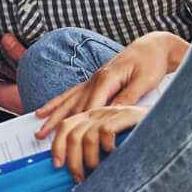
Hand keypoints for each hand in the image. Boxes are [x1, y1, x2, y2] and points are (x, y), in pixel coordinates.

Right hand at [35, 30, 186, 137]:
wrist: (153, 46)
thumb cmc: (151, 62)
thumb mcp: (143, 81)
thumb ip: (126, 98)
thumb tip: (111, 115)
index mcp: (106, 79)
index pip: (89, 108)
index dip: (81, 128)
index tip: (73, 145)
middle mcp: (94, 79)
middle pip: (73, 107)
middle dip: (59, 126)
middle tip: (45, 143)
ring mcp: (92, 80)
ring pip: (67, 101)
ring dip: (52, 117)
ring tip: (38, 130)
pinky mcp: (93, 81)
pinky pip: (70, 94)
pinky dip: (56, 103)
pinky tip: (45, 111)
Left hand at [49, 105, 149, 181]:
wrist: (170, 123)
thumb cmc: (141, 138)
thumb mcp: (114, 142)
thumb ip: (96, 149)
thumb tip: (79, 170)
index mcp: (93, 116)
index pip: (65, 126)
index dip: (57, 145)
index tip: (58, 165)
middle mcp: (100, 112)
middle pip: (71, 132)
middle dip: (71, 158)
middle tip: (78, 177)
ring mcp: (113, 113)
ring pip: (86, 135)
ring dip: (88, 159)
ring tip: (97, 170)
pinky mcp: (128, 115)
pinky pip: (106, 132)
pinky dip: (106, 147)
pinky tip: (114, 154)